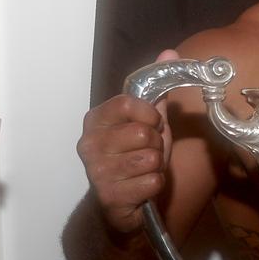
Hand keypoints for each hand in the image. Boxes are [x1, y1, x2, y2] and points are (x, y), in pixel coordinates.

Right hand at [75, 50, 178, 231]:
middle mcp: (89, 143)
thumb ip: (158, 91)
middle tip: (147, 153)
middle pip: (143, 132)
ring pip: (149, 159)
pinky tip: (141, 188)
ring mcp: (95, 171)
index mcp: (96, 120)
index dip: (149, 114)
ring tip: (143, 171)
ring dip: (156, 167)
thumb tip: (169, 53)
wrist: (124, 205)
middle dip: (155, 145)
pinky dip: (154, 185)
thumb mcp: (150, 124)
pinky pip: (151, 181)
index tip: (152, 123)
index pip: (127, 103)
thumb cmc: (135, 159)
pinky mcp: (108, 195)